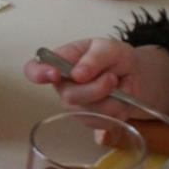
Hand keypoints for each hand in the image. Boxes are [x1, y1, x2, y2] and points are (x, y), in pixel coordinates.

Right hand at [23, 38, 168, 119]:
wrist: (134, 74)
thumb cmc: (114, 57)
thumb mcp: (109, 48)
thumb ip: (94, 58)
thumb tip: (77, 74)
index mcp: (60, 63)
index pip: (34, 70)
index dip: (38, 74)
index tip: (53, 74)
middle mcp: (63, 87)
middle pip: (69, 97)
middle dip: (96, 88)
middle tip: (112, 77)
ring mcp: (75, 106)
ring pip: (89, 112)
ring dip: (112, 98)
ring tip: (117, 84)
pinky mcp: (90, 121)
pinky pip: (104, 121)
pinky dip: (119, 108)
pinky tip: (119, 97)